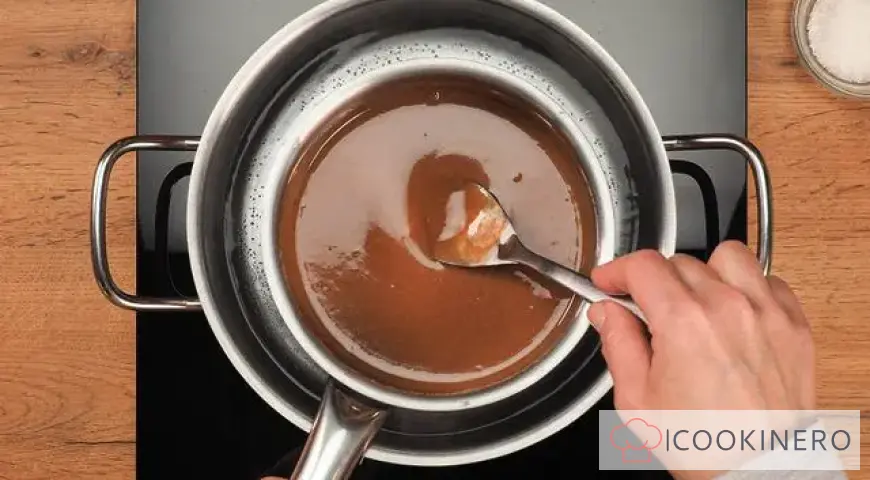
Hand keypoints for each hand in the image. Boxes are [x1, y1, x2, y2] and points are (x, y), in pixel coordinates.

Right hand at [589, 242, 815, 476]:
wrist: (758, 471)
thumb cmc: (701, 443)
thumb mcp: (637, 399)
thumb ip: (618, 344)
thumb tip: (607, 312)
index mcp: (683, 322)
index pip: (643, 265)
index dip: (617, 270)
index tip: (610, 282)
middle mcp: (727, 306)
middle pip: (680, 261)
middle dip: (656, 281)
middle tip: (649, 310)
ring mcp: (766, 312)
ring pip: (728, 258)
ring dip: (706, 273)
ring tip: (697, 302)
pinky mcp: (794, 326)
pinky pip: (770, 282)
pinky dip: (748, 290)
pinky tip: (735, 315)